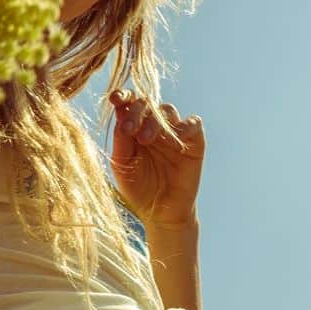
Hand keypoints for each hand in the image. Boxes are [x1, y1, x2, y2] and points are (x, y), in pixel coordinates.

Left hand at [109, 90, 204, 227]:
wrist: (161, 213)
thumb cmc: (139, 189)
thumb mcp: (122, 165)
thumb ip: (120, 141)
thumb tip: (119, 115)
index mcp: (134, 128)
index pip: (129, 103)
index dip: (123, 96)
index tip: (115, 98)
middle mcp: (154, 126)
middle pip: (147, 103)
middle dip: (136, 111)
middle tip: (128, 129)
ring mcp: (174, 133)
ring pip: (168, 110)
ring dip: (155, 121)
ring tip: (145, 139)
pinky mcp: (194, 142)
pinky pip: (193, 124)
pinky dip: (185, 126)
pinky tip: (175, 138)